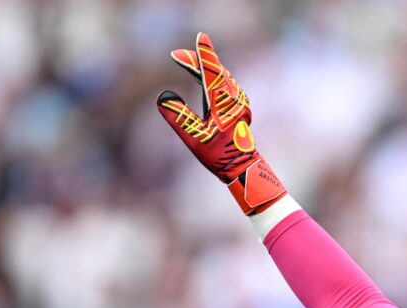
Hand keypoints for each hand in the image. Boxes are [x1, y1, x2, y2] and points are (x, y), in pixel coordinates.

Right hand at [157, 32, 285, 214]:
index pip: (213, 72)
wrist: (243, 169)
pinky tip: (206, 78)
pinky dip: (214, 78)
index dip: (204, 55)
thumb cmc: (219, 156)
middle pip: (217, 72)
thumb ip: (178, 116)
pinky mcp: (240, 109)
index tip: (200, 38)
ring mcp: (239, 104)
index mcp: (223, 104)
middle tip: (179, 55)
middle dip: (199, 61)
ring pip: (223, 78)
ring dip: (207, 68)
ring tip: (188, 62)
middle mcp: (234, 100)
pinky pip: (226, 86)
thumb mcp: (194, 138)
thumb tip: (163, 97)